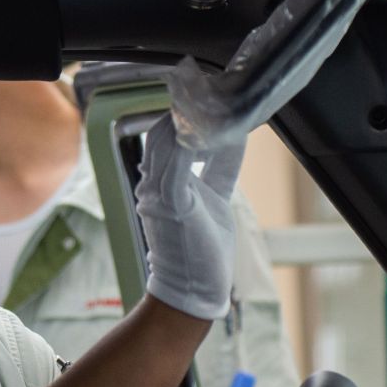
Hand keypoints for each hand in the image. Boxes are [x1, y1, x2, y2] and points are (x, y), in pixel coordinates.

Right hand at [136, 115, 244, 320]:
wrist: (194, 290)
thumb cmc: (202, 249)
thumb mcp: (214, 199)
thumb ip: (218, 169)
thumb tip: (233, 138)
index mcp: (162, 182)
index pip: (167, 136)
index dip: (188, 116)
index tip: (213, 100)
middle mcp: (154, 184)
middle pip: (162, 132)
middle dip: (187, 112)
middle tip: (215, 96)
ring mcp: (158, 193)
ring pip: (166, 141)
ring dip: (190, 121)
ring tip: (214, 105)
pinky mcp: (172, 203)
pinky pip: (178, 163)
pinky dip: (192, 142)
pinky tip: (211, 129)